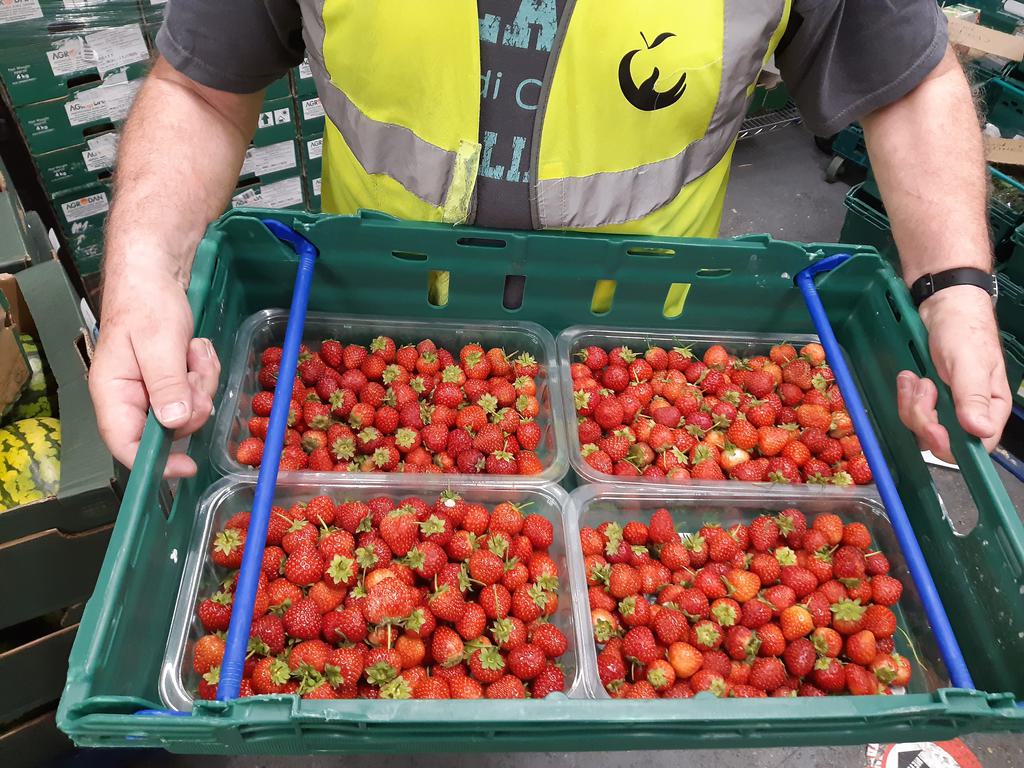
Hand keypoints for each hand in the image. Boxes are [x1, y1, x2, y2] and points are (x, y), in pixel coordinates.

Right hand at [89, 266, 220, 476]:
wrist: (156, 273)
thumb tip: (173, 423)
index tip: (188, 466)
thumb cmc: (146, 302)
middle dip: (192, 403)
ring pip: (188, 410)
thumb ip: (166, 383)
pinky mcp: (171, 380)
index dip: (156, 463)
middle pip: (168, 429)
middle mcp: (130, 398)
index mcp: (113, 393)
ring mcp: (152, 390)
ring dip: (201, 382)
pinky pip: (196, 392)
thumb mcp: (158, 343)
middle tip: (194, 369)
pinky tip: (195, 348)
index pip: (125, 445)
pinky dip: (203, 372)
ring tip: (193, 350)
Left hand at [896, 285, 1009, 462]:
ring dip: (911, 403)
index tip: (933, 428)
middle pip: (942, 439)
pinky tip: (909, 376)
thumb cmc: (965, 330)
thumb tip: (981, 431)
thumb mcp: (970, 363)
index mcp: (990, 408)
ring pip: (922, 426)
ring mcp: (946, 405)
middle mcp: (969, 411)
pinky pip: (911, 410)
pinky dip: (906, 395)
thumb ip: (973, 398)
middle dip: (924, 416)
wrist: (944, 306)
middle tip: (924, 387)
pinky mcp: (928, 397)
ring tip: (915, 377)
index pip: (975, 446)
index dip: (951, 444)